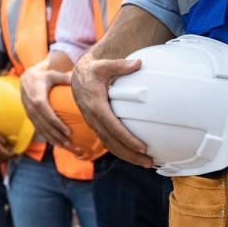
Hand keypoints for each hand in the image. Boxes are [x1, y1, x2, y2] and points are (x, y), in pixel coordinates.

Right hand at [20, 66, 70, 146]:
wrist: (26, 79)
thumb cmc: (43, 77)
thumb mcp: (53, 75)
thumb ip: (65, 78)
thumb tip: (78, 81)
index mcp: (37, 99)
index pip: (48, 116)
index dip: (58, 125)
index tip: (68, 132)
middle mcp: (32, 108)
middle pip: (45, 126)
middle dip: (57, 135)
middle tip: (69, 143)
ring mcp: (29, 113)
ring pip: (41, 129)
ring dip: (52, 138)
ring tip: (64, 145)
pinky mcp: (29, 116)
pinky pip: (37, 129)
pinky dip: (46, 136)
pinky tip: (55, 142)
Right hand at [72, 53, 153, 167]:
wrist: (77, 76)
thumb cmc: (93, 70)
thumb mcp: (104, 65)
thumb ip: (120, 65)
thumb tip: (137, 63)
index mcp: (96, 106)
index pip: (113, 127)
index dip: (127, 139)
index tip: (142, 148)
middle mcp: (93, 118)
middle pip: (112, 142)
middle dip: (130, 154)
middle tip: (149, 162)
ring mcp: (93, 124)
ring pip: (109, 145)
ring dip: (127, 156)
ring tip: (145, 163)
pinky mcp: (96, 125)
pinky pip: (107, 141)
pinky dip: (120, 151)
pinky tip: (133, 155)